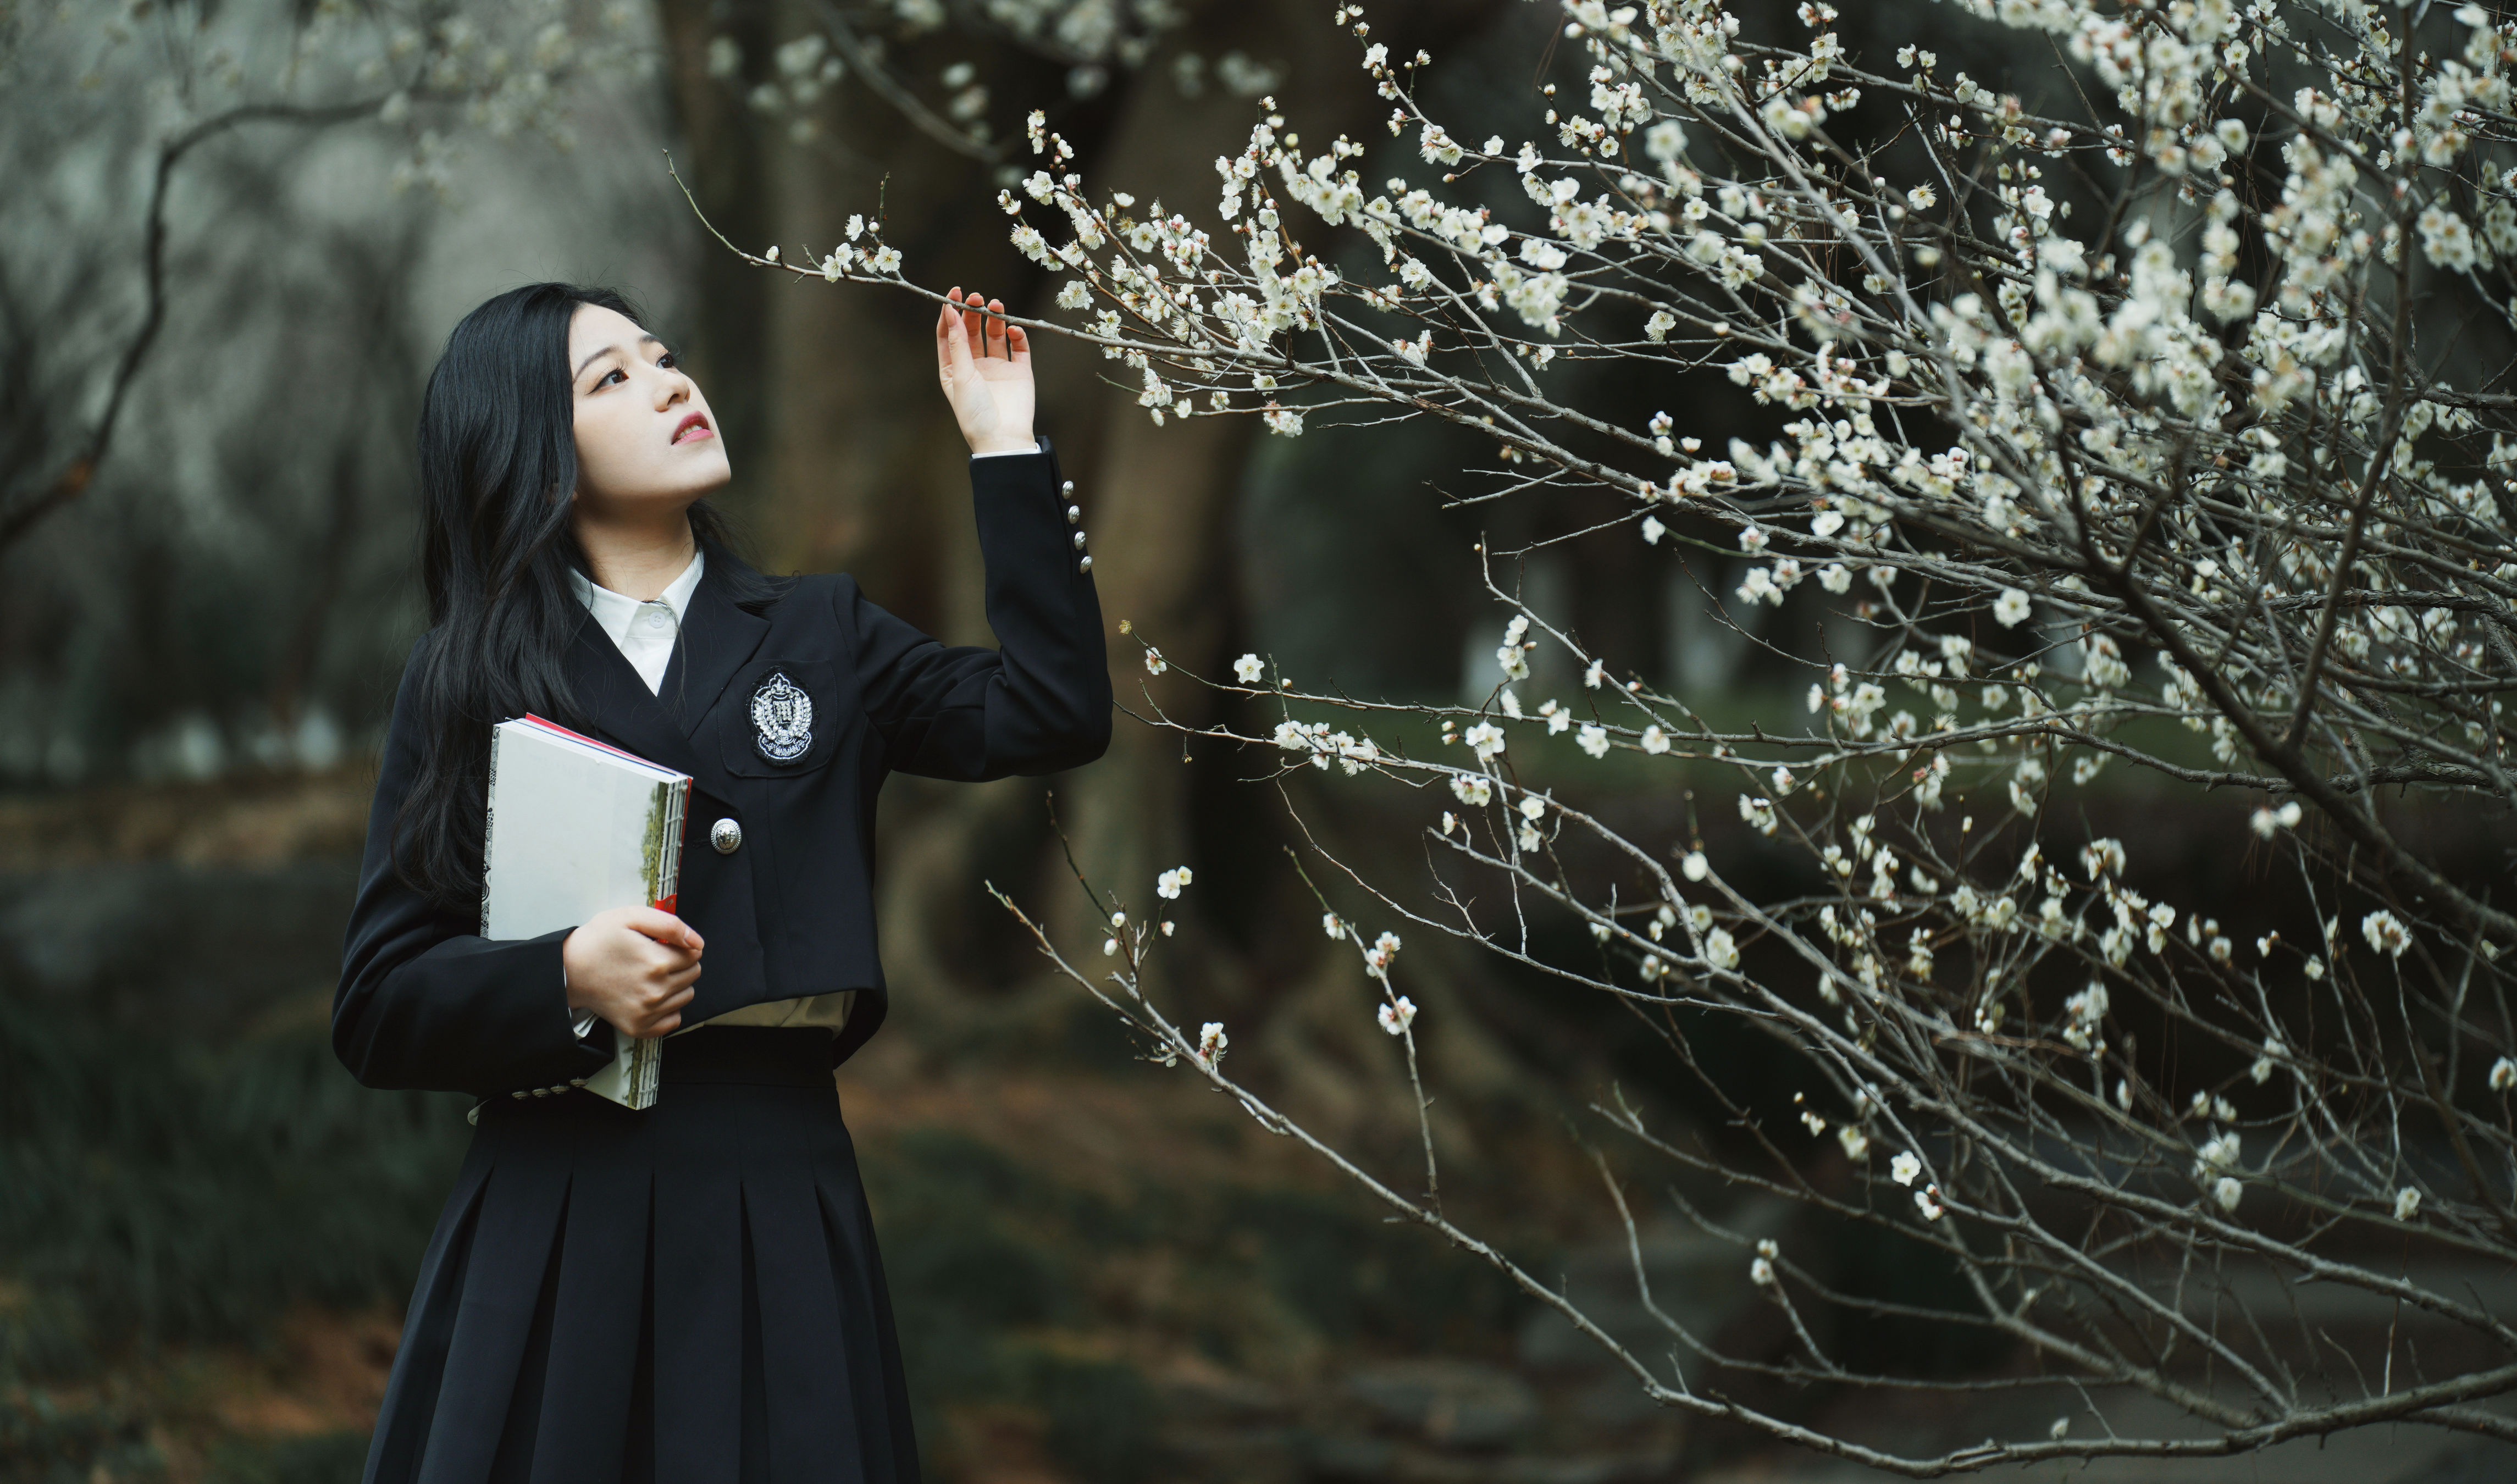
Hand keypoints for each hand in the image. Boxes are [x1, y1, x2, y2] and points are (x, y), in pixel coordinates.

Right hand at [562, 906, 703, 1040]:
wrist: (569, 971)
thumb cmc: (599, 940)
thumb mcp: (630, 917)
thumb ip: (669, 925)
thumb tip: (697, 942)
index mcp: (657, 963)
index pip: (695, 955)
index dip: (681, 946)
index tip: (664, 945)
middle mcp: (656, 991)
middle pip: (693, 975)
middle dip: (681, 963)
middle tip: (656, 959)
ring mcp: (647, 1013)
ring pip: (687, 995)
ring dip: (676, 984)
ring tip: (650, 976)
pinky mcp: (639, 1027)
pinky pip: (674, 1019)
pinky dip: (668, 1008)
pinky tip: (651, 995)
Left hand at [935, 287, 1035, 455]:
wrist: (1003, 438)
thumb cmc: (975, 413)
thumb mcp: (960, 375)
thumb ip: (957, 342)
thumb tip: (950, 311)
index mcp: (953, 369)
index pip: (949, 334)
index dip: (950, 313)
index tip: (955, 293)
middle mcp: (974, 366)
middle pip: (972, 331)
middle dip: (974, 312)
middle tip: (978, 298)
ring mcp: (997, 368)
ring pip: (995, 335)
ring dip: (995, 318)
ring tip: (996, 305)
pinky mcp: (1019, 371)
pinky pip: (1018, 347)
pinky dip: (1016, 335)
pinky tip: (1013, 329)